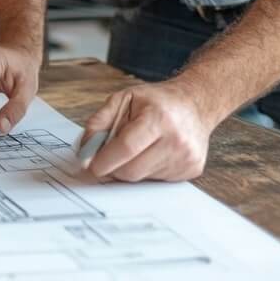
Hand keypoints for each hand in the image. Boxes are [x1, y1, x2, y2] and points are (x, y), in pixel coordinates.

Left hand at [78, 80, 212, 182]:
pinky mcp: (192, 170)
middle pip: (132, 170)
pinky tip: (155, 153)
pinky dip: (148, 170)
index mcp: (157, 118)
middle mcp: (175, 139)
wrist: (195, 104)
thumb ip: (99, 122)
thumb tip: (84, 150)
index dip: (105, 160)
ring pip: (143, 179)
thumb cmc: (156, 101)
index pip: (126, 147)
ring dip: (132, 168)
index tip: (91, 166)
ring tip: (140, 147)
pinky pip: (157, 181)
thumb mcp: (124, 99)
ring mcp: (186, 157)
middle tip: (111, 155)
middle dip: (114, 167)